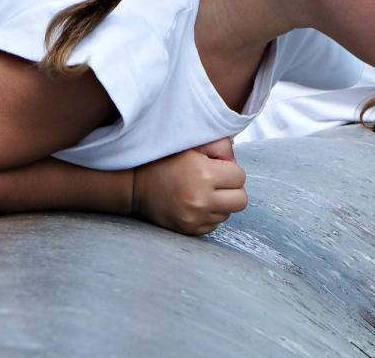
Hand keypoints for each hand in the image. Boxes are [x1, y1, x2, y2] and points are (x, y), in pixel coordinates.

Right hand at [131, 138, 247, 234]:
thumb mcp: (192, 145)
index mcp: (204, 174)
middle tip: (217, 183)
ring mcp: (195, 217)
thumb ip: (219, 146)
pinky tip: (196, 204)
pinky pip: (214, 225)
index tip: (217, 169)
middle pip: (240, 200)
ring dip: (221, 203)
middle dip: (232, 190)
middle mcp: (201, 199)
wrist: (134, 186)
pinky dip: (209, 215)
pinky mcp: (189, 229)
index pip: (240, 177)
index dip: (230, 171)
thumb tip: (235, 161)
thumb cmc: (165, 161)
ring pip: (228, 213)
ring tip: (203, 193)